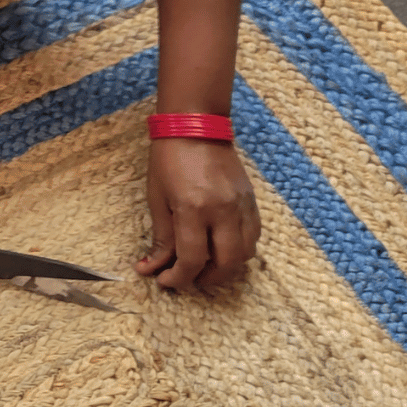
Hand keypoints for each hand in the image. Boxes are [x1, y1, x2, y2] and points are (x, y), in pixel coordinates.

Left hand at [136, 137, 259, 290]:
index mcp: (193, 208)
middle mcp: (222, 210)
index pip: (192, 259)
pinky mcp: (251, 200)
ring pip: (245, 254)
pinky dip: (240, 250)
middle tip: (189, 278)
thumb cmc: (168, 159)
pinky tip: (222, 247)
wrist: (195, 125)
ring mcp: (241, 205)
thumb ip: (161, 236)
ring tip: (205, 266)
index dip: (178, 278)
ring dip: (226, 268)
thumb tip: (153, 268)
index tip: (165, 281)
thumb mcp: (156, 197)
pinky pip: (254, 236)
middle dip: (206, 279)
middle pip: (226, 264)